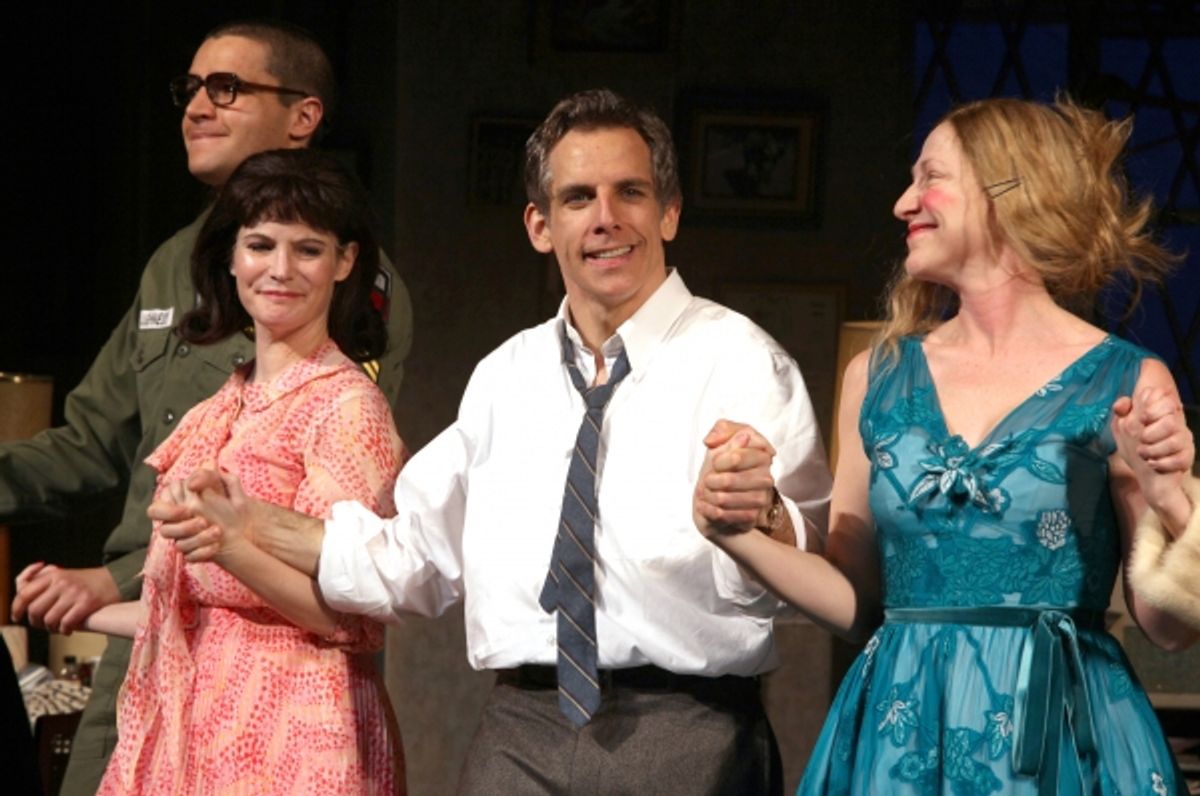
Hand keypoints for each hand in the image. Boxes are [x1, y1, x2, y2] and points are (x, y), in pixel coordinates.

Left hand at [11, 563, 120, 633]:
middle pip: (35, 609)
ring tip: (57, 627)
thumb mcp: (63, 575)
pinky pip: (66, 623)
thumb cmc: (86, 582)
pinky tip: (68, 629)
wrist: (116, 580)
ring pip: (50, 619)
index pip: (25, 593)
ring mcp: (75, 593)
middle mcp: (62, 582)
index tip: (17, 617)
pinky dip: (64, 630)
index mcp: (53, 575)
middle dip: (36, 622)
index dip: (16, 608)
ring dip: (51, 628)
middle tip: (43, 625)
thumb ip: (42, 583)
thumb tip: (22, 596)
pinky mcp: (87, 603)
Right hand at [148, 478, 216, 557]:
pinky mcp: (193, 554)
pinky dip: (204, 552)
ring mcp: (183, 541)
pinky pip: (191, 558)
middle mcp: (175, 525)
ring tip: (218, 531)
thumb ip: (204, 477)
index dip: (167, 511)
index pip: (154, 510)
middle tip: (204, 521)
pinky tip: (216, 545)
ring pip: (179, 546)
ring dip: (198, 539)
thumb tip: (191, 484)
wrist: (243, 520)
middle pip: (164, 530)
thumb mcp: (218, 483)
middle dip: (183, 527)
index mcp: (174, 507)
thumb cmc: (224, 497)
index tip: (188, 510)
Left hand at [693, 419, 777, 536]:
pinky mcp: (753, 517)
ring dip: (708, 496)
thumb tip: (713, 439)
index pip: (736, 457)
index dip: (719, 461)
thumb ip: (722, 430)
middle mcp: (766, 477)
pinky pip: (724, 515)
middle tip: (707, 481)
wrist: (726, 497)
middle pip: (728, 480)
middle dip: (710, 481)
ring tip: (705, 493)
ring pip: (724, 499)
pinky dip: (709, 510)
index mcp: (762, 454)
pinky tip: (706, 506)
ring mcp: (761, 498)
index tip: (715, 463)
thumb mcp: (723, 441)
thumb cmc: (724, 466)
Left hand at [1112, 387, 1193, 502]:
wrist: (1149, 478)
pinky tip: (1152, 463)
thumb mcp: (1123, 428)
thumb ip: (1122, 413)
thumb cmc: (1137, 449)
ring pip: (1174, 441)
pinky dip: (1161, 463)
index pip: (1165, 401)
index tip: (1142, 419)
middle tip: (1142, 439)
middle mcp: (1175, 426)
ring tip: (1143, 453)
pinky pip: (1179, 459)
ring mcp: (1183, 442)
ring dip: (1153, 450)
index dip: (1152, 409)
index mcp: (1161, 414)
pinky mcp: (1187, 458)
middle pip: (1171, 422)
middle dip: (1151, 433)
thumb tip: (1122, 403)